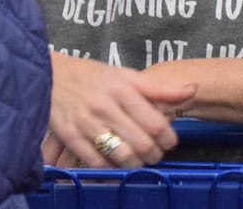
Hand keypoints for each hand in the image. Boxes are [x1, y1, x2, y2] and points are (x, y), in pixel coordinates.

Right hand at [41, 52, 193, 168]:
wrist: (49, 75)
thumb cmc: (92, 76)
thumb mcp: (126, 75)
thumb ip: (159, 88)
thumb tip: (193, 89)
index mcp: (122, 87)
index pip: (155, 122)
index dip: (168, 138)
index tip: (169, 141)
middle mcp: (105, 105)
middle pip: (141, 142)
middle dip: (154, 154)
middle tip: (155, 154)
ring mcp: (86, 122)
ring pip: (121, 155)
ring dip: (136, 164)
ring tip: (139, 160)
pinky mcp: (70, 136)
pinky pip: (97, 162)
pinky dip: (111, 168)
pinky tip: (116, 164)